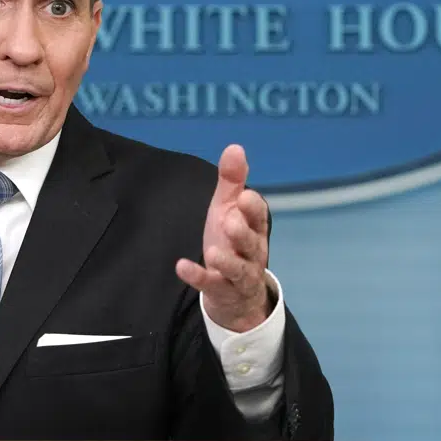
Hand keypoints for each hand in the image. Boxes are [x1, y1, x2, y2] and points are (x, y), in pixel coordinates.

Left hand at [176, 145, 272, 332]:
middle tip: (231, 221)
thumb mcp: (229, 208)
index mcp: (254, 228)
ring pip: (238, 269)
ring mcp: (239, 275)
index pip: (258, 217)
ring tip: (214, 252)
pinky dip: (197, 277)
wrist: (237, 293)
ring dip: (227, 261)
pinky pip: (212, 285)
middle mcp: (251, 252)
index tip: (243, 196)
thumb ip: (232, 181)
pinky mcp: (222, 290)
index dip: (252, 208)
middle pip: (251, 243)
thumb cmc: (232, 241)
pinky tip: (182, 266)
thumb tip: (235, 147)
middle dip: (242, 232)